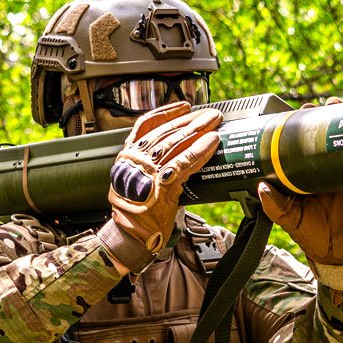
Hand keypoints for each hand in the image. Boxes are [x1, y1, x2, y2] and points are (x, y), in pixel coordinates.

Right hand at [98, 101, 222, 272]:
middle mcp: (136, 159)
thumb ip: (149, 167)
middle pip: (167, 132)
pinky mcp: (162, 184)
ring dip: (199, 130)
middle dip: (192, 121)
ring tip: (215, 123)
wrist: (130, 236)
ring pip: (177, 143)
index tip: (185, 107)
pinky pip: (185, 162)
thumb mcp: (135, 183)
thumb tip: (175, 157)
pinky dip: (200, 150)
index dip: (168, 113)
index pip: (147, 125)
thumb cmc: (135, 213)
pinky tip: (212, 142)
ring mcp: (148, 170)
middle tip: (210, 115)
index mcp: (128, 156)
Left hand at [257, 96, 342, 269]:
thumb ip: (275, 205)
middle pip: (337, 135)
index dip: (310, 123)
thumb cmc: (315, 237)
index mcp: (315, 174)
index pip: (312, 142)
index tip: (304, 110)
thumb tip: (260, 187)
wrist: (340, 260)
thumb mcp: (291, 220)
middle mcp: (336, 170)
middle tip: (330, 105)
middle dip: (334, 115)